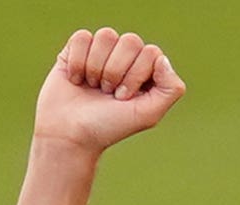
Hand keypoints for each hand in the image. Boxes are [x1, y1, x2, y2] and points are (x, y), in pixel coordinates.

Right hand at [33, 26, 184, 152]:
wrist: (69, 133)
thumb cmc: (109, 126)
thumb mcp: (148, 114)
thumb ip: (170, 89)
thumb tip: (162, 58)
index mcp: (146, 71)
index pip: (151, 53)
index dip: (136, 75)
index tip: (123, 98)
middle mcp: (126, 58)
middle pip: (131, 41)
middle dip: (117, 71)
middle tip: (108, 94)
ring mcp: (102, 51)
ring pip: (107, 35)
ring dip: (97, 67)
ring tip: (93, 87)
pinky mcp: (77, 48)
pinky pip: (82, 37)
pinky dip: (78, 61)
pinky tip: (76, 79)